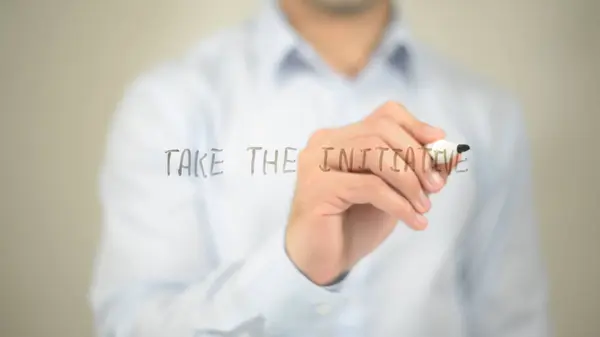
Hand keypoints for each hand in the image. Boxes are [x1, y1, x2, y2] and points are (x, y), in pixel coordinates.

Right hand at [284, 101, 459, 284]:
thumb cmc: (354, 224)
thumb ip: (416, 171)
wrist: (322, 261)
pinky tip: (413, 221)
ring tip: (424, 206)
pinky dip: (399, 203)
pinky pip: (369, 186)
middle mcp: (324, 142)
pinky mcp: (316, 188)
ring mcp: (316, 162)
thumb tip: (452, 153)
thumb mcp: (394, 193)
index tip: (441, 148)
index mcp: (341, 137)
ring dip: (408, 180)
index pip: (384, 114)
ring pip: (374, 152)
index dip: (417, 126)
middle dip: (417, 157)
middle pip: (381, 130)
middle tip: (436, 187)